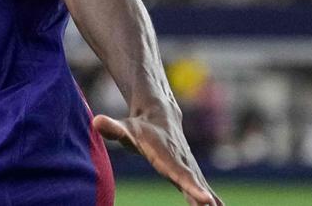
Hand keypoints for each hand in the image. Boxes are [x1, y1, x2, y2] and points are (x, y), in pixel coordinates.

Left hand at [93, 106, 222, 205]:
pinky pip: (203, 189)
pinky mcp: (192, 173)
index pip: (180, 174)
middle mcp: (182, 163)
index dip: (192, 187)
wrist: (161, 115)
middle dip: (204, 200)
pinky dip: (215, 202)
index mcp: (167, 156)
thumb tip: (96, 121)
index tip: (206, 199)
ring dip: (212, 203)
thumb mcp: (125, 128)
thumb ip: (113, 128)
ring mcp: (189, 168)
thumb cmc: (140, 126)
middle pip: (195, 185)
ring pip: (203, 188)